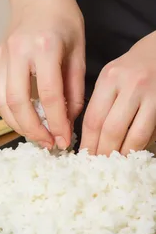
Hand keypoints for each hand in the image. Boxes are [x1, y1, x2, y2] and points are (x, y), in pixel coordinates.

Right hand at [0, 0, 84, 148]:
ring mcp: (2, 56)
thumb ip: (74, 87)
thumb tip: (69, 120)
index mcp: (43, 47)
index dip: (57, 123)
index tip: (65, 140)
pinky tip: (26, 119)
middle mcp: (17, 52)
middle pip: (16, 103)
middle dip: (32, 130)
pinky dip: (10, 112)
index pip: (49, 95)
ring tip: (36, 136)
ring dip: (17, 125)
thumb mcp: (78, 51)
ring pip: (1, 101)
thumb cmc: (63, 18)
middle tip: (48, 144)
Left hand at [81, 32, 155, 154]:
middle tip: (99, 166)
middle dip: (104, 152)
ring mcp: (151, 95)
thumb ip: (100, 102)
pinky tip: (133, 151)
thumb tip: (91, 138)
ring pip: (135, 136)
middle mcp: (130, 85)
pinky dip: (141, 145)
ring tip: (116, 164)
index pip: (93, 118)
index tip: (84, 156)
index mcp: (110, 78)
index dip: (88, 142)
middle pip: (112, 130)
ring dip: (124, 154)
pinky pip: (151, 132)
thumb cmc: (132, 67)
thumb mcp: (110, 76)